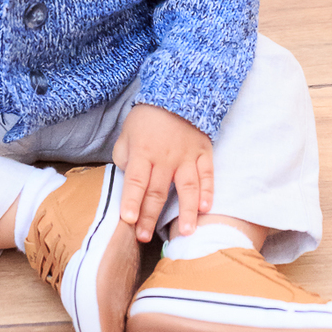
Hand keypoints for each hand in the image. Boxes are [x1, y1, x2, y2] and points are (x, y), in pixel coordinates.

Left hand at [112, 103, 212, 241]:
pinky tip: (205, 208)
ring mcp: (186, 156)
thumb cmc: (147, 117)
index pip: (136, 180)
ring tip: (185, 232)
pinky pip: (207, 175)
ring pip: (186, 188)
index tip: (128, 220)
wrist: (177, 93)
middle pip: (157, 191)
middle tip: (144, 238)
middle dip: (149, 216)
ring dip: (185, 212)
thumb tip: (127, 180)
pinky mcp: (203, 153)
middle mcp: (165, 157)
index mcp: (143, 152)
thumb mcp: (127, 133)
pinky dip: (207, 192)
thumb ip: (124, 157)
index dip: (131, 200)